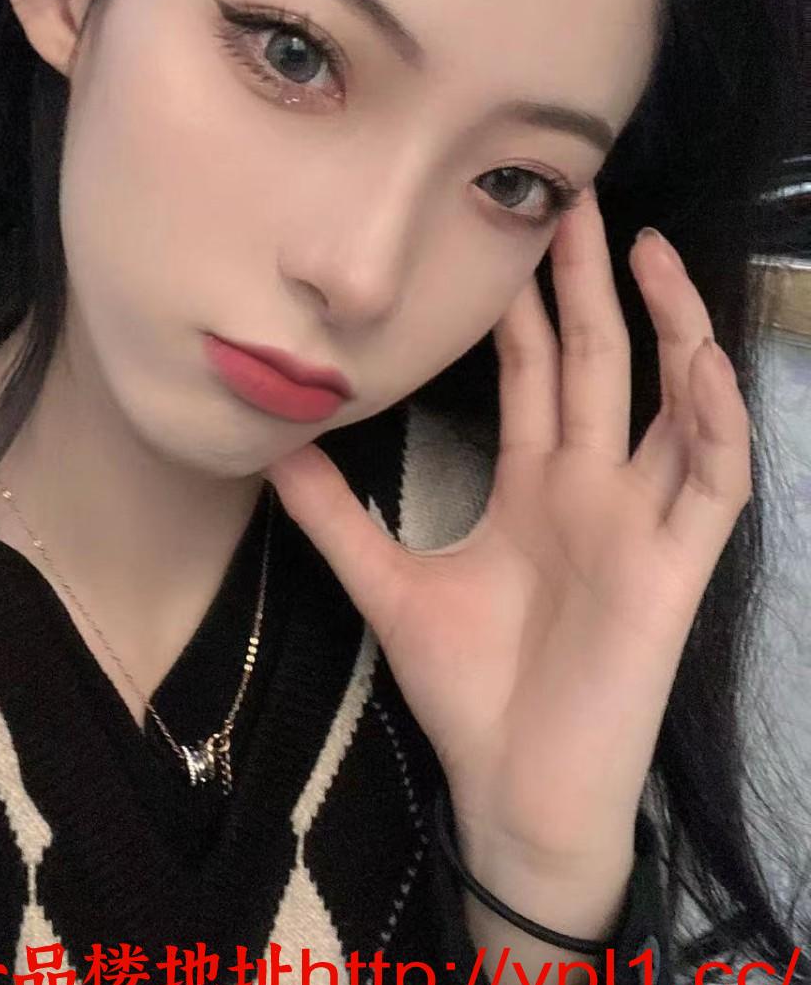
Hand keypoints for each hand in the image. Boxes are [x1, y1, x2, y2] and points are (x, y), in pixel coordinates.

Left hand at [262, 184, 751, 873]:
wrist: (513, 792)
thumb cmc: (470, 693)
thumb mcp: (389, 584)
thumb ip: (335, 516)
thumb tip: (270, 447)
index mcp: (535, 485)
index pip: (533, 370)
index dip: (524, 302)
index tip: (506, 230)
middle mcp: (592, 488)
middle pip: (596, 361)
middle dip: (589, 280)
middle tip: (574, 192)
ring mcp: (639, 522)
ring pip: (671, 402)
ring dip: (670, 326)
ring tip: (650, 249)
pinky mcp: (675, 568)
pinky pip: (713, 481)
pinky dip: (715, 421)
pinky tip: (702, 364)